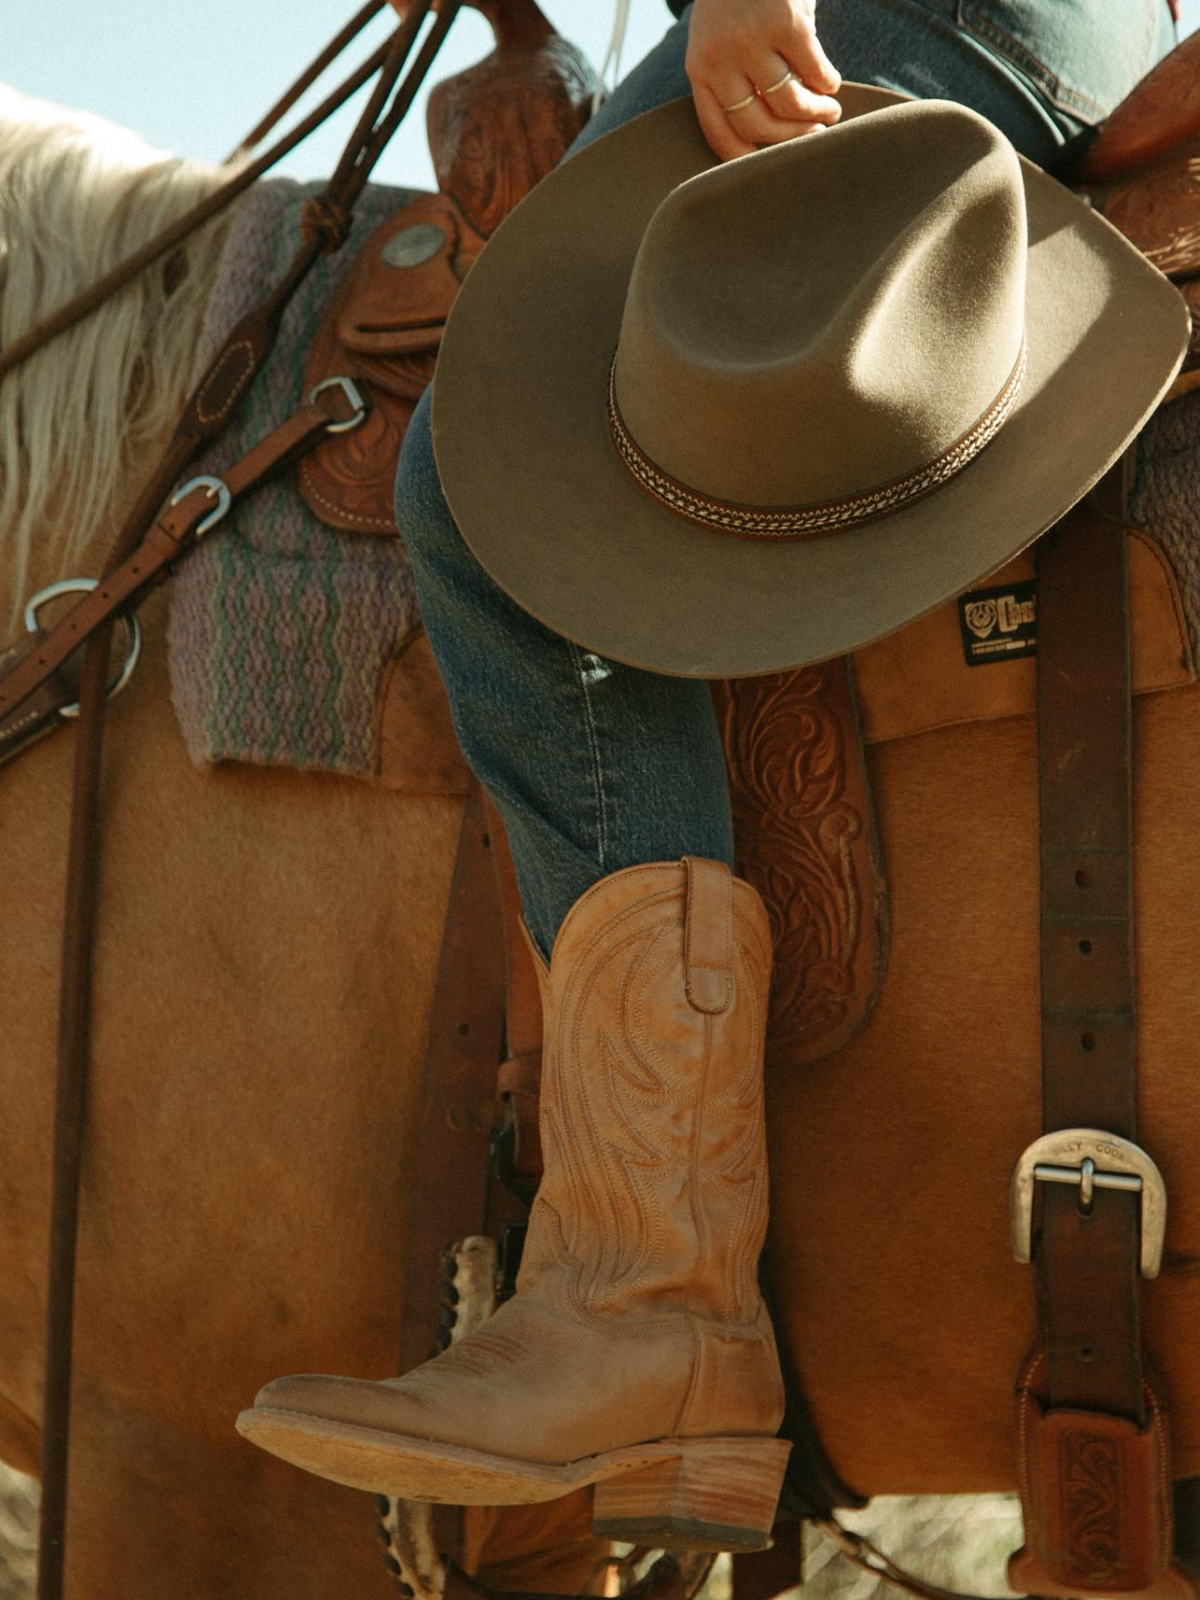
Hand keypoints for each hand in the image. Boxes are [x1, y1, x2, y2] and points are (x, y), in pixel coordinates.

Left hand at [686, 0, 841, 161]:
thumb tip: (769, 133)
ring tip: (830, 111)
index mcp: (699, 69)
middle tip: (814, 136)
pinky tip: (831, 82)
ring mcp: (752, 41)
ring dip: (817, 114)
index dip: (745, 160)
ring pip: (790, 104)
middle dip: (792, 140)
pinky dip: (828, 83)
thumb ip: (733, 79)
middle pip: (758, 127)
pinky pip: (815, 72)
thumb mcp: (719, 38)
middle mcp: (720, 59)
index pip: (718, 133)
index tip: (769, 167)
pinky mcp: (787, 23)